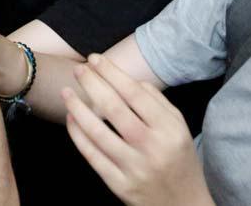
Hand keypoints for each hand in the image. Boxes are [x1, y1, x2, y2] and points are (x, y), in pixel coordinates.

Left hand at [63, 54, 213, 205]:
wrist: (184, 205)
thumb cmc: (179, 160)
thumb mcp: (180, 128)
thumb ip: (158, 102)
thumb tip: (131, 80)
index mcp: (169, 129)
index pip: (135, 93)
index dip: (112, 73)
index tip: (96, 59)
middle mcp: (152, 147)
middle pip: (114, 109)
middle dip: (92, 84)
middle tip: (79, 68)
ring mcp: (134, 168)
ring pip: (98, 133)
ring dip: (78, 109)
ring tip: (66, 92)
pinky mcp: (120, 186)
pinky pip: (92, 156)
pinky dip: (78, 135)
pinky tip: (71, 119)